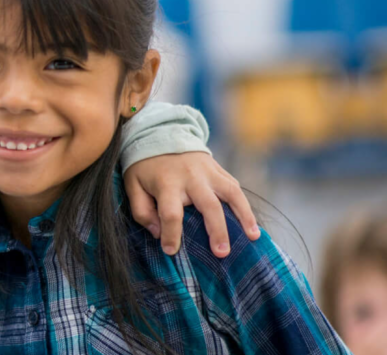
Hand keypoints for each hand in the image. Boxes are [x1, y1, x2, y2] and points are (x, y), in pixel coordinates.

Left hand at [125, 152, 258, 257]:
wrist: (161, 133)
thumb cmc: (146, 167)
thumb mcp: (133, 185)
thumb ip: (141, 211)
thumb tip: (158, 233)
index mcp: (166, 183)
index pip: (170, 213)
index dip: (171, 234)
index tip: (171, 251)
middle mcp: (191, 177)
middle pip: (208, 206)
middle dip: (216, 231)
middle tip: (222, 253)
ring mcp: (209, 172)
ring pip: (232, 194)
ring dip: (244, 216)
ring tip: (253, 237)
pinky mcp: (219, 169)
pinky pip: (235, 188)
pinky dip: (245, 205)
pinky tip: (250, 223)